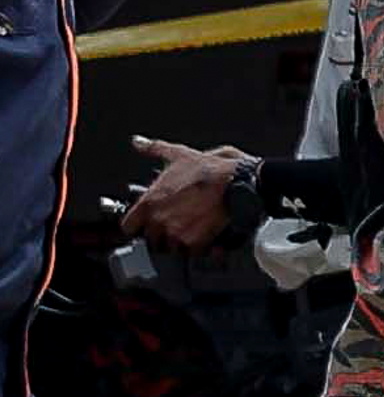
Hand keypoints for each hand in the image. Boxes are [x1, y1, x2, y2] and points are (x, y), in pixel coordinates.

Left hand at [122, 136, 243, 252]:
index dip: (140, 225)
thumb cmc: (211, 170)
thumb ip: (154, 149)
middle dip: (163, 235)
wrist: (240, 182)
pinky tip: (209, 236)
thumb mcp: (179, 155)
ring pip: (172, 249)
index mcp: (150, 202)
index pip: (129, 227)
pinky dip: (202, 248)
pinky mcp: (197, 243)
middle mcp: (159, 220)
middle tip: (179, 224)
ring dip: (182, 243)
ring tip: (195, 230)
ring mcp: (177, 233)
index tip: (148, 223)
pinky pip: (194, 253)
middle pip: (152, 241)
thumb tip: (139, 143)